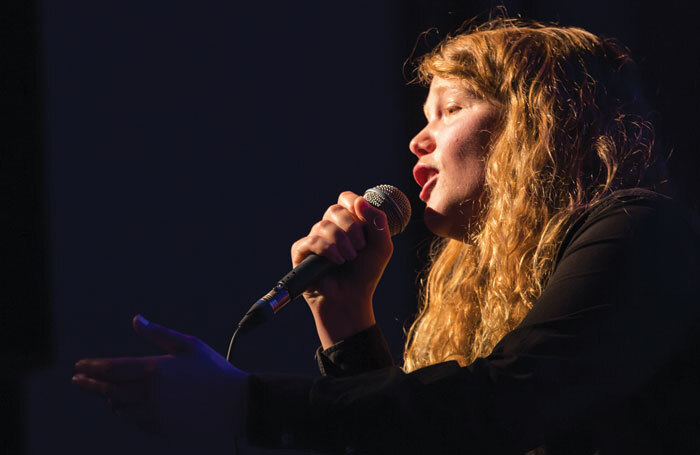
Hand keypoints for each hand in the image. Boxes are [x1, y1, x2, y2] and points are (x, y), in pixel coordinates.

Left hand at [72, 315, 248, 446]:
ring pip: (121, 408)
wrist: (235, 403)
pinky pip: (136, 421)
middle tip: (79, 380)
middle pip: (111, 390)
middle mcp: (152, 393)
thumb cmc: (214, 370)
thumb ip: (159, 333)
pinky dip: (129, 412)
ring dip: (112, 399)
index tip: (80, 367)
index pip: (114, 368)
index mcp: (157, 369)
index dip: (94, 367)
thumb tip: (137, 320)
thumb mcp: (189, 345)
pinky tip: (131, 406)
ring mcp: (156, 414)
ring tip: (109, 392)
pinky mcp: (162, 429)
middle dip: (92, 384)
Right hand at [291, 191, 392, 347]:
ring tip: (348, 259)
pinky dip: (327, 250)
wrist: (351, 298)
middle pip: (335, 209)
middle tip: (360, 247)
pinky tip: (336, 261)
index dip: (355, 204)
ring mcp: (314, 239)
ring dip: (341, 243)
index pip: (346, 199)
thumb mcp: (381, 247)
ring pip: (324, 225)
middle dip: (351, 228)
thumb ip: (378, 221)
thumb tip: (361, 200)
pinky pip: (311, 240)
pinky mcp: (301, 252)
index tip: (364, 219)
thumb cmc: (366, 274)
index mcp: (349, 222)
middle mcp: (330, 228)